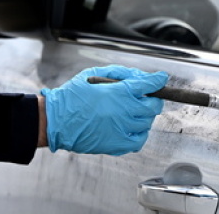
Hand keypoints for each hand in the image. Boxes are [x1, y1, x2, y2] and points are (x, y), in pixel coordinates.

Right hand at [41, 65, 167, 154]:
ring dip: (144, 115)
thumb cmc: (72, 96)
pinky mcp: (118, 144)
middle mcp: (125, 111)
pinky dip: (140, 133)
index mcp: (120, 92)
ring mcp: (123, 129)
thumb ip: (119, 73)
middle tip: (144, 97)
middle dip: (152, 99)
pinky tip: (131, 127)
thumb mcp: (94, 74)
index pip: (149, 85)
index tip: (161, 79)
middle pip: (153, 105)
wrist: (57, 121)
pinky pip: (139, 140)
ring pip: (148, 122)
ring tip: (131, 111)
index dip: (158, 81)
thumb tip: (138, 76)